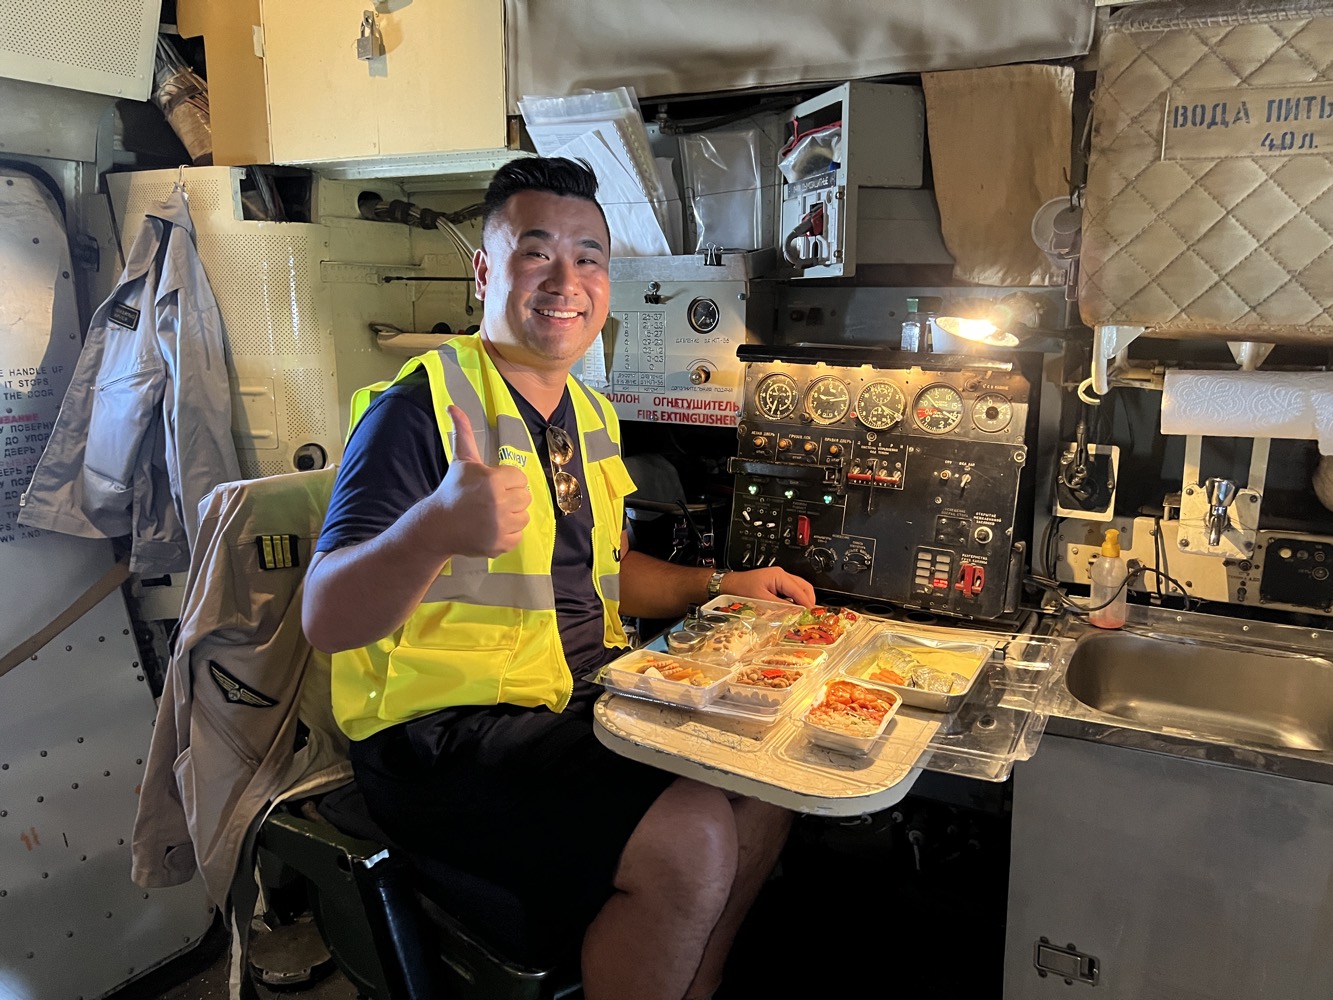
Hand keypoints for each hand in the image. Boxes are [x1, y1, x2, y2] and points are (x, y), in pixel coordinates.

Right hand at [432, 404, 530, 557]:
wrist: (439, 525)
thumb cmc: (453, 490)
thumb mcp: (461, 460)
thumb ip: (462, 432)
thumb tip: (453, 406)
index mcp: (494, 480)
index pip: (520, 477)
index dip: (507, 480)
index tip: (491, 485)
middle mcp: (500, 503)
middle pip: (525, 497)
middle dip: (511, 497)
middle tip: (491, 500)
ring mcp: (501, 526)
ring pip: (524, 516)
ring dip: (512, 515)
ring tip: (492, 514)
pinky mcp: (501, 544)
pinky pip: (519, 536)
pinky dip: (508, 533)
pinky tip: (491, 527)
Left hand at [718, 567, 815, 608]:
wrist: (729, 585)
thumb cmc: (741, 589)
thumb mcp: (761, 599)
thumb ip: (779, 606)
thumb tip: (795, 613)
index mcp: (779, 576)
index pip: (799, 590)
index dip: (807, 603)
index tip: (812, 614)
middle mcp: (782, 575)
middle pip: (804, 587)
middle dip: (809, 600)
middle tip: (811, 615)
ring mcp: (780, 579)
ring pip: (799, 589)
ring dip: (803, 601)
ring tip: (804, 615)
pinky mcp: (777, 585)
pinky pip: (791, 592)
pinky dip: (796, 601)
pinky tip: (794, 610)